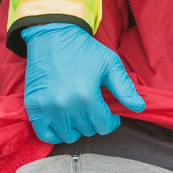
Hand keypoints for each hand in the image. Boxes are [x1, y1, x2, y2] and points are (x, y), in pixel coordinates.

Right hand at [20, 23, 144, 143]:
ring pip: (68, 136)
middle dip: (94, 121)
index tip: (109, 114)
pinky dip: (55, 133)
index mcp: (86, 95)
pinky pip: (45, 135)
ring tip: (78, 113)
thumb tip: (139, 108)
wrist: (51, 36)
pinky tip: (61, 122)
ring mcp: (47, 108)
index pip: (104, 126)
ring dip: (76, 128)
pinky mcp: (33, 107)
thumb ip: (125, 88)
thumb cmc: (83, 50)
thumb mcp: (110, 64)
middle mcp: (66, 105)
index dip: (110, 121)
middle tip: (92, 108)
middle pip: (87, 131)